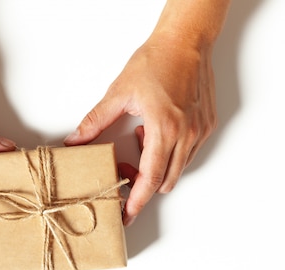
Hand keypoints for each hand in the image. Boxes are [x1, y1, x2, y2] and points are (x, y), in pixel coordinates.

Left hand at [64, 33, 216, 226]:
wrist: (186, 40)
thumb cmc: (156, 61)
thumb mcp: (119, 93)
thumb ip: (96, 121)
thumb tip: (77, 140)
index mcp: (164, 128)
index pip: (150, 179)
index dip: (137, 201)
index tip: (127, 214)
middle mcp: (187, 134)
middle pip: (165, 181)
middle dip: (144, 184)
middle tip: (126, 170)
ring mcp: (200, 131)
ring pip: (178, 169)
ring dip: (158, 167)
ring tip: (142, 140)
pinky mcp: (208, 125)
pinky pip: (188, 153)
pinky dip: (171, 152)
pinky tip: (157, 131)